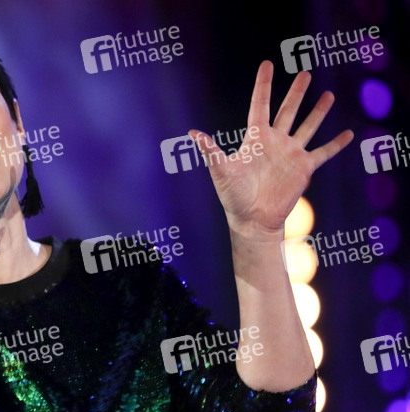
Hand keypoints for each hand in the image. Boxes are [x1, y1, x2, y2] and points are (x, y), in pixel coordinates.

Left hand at [189, 60, 353, 241]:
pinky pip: (323, 153)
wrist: (252, 219)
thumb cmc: (233, 195)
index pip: (260, 105)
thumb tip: (192, 133)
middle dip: (296, 92)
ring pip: (307, 126)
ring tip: (328, 95)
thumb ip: (210, 150)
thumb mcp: (221, 171)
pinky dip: (335, 144)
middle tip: (305, 72)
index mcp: (255, 138)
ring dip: (318, 112)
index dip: (263, 85)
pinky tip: (348, 134)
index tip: (267, 64)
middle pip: (288, 111)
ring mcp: (290, 154)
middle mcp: (274, 142)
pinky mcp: (303, 168)